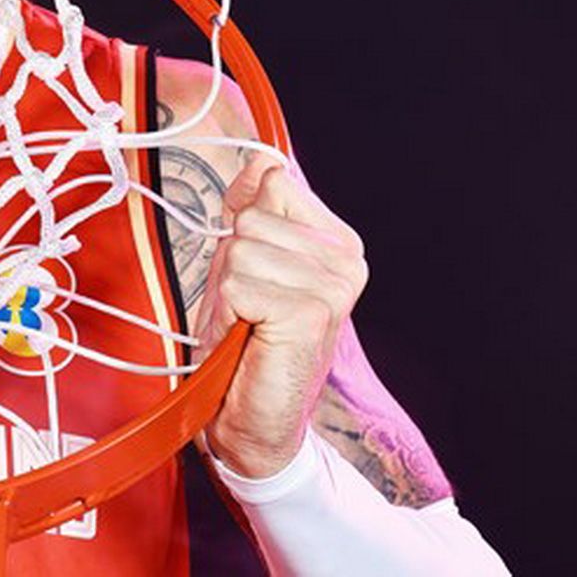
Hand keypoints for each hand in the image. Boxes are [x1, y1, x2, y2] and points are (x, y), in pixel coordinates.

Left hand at [199, 152, 367, 477]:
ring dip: (228, 293)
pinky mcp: (312, 312)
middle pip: (249, 219)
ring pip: (239, 250)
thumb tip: (263, 160)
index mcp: (338, 241)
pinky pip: (237, 285)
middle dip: (230, 265)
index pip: (271, 185)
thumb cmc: (245, 340)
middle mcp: (347, 259)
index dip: (241, 230)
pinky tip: (250, 339)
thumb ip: (252, 209)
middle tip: (247, 309)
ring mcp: (334, 286)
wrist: (249, 415)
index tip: (254, 276)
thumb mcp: (242, 262)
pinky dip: (229, 314)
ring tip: (249, 325)